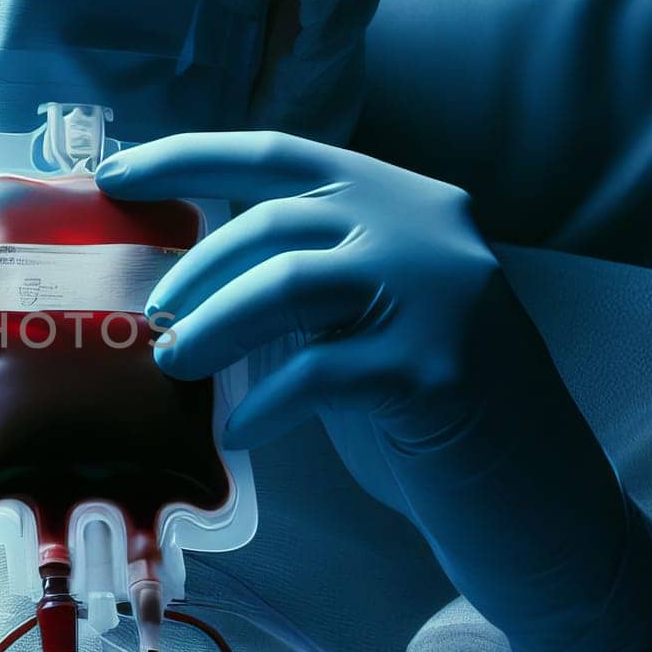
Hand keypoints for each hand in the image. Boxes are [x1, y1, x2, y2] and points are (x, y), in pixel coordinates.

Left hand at [97, 132, 651, 651]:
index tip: (114, 174)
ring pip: (285, 283)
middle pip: (273, 221)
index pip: (277, 153)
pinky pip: (316, 372)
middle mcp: (426, 228)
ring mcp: (441, 292)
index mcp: (402, 199)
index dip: (186, 157)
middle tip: (154, 318)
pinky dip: (264, 402)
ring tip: (174, 365)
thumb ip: (302, 276)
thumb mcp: (366, 315)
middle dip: (195, 269)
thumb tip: (177, 276)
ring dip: (212, 326)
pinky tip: (241, 431)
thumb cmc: (428, 407)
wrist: (537, 498)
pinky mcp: (438, 367)